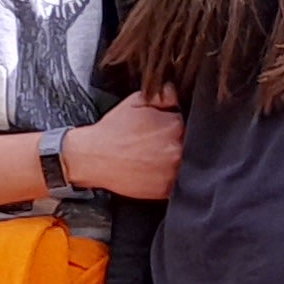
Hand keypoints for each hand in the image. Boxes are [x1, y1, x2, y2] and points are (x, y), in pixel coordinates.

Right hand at [67, 89, 182, 198]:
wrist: (93, 157)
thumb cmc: (113, 130)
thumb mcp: (136, 101)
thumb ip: (163, 95)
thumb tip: (176, 93)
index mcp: (174, 124)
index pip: (190, 123)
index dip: (178, 126)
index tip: (166, 129)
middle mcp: (176, 148)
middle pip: (190, 145)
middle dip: (178, 143)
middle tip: (158, 145)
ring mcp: (172, 171)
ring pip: (188, 165)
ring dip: (176, 162)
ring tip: (155, 158)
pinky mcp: (165, 190)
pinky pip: (179, 184)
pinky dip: (171, 179)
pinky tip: (154, 172)